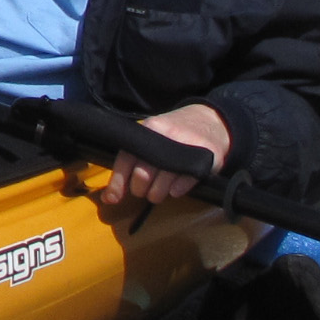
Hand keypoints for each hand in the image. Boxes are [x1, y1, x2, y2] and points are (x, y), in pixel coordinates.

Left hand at [96, 104, 230, 207]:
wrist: (210, 120)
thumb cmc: (173, 134)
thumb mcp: (149, 139)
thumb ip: (127, 165)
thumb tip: (109, 199)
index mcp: (148, 129)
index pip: (125, 161)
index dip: (118, 183)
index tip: (116, 197)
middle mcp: (165, 136)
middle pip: (142, 177)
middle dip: (141, 190)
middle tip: (147, 188)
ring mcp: (186, 147)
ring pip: (160, 187)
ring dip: (158, 194)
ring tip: (162, 187)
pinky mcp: (204, 160)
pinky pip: (182, 187)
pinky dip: (176, 191)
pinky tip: (177, 185)